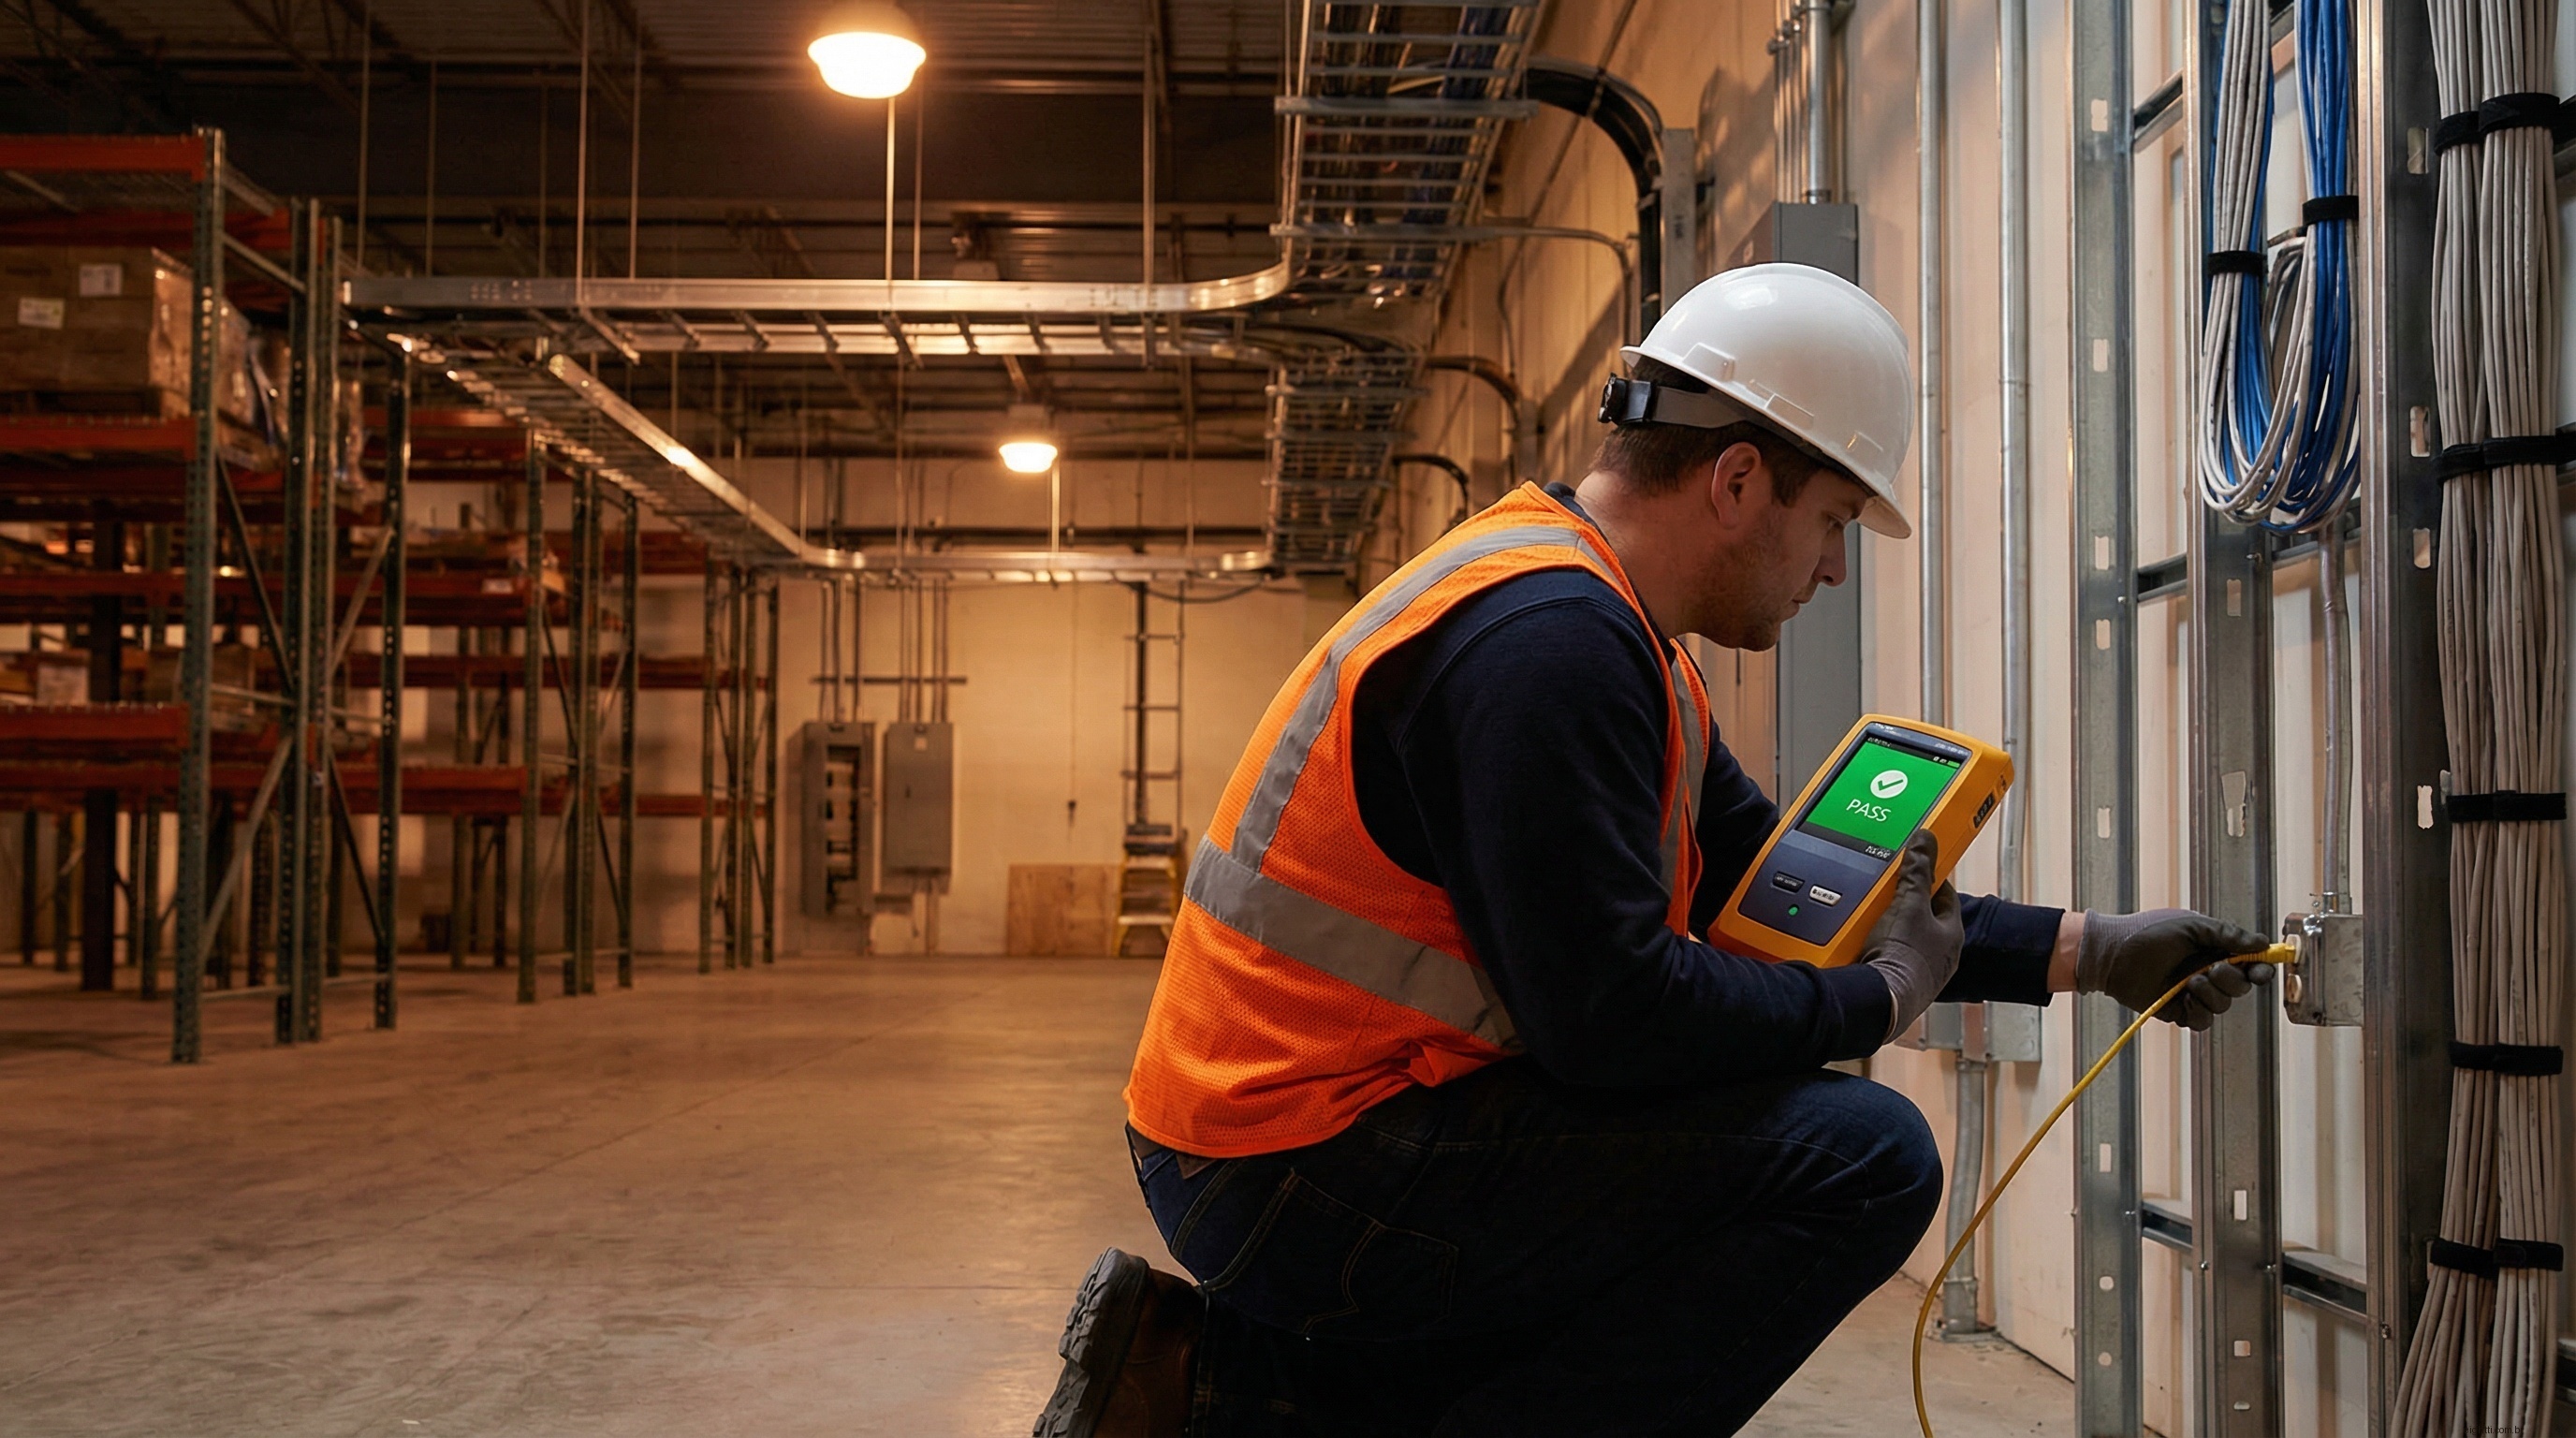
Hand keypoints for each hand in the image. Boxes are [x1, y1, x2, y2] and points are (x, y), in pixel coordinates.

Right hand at [1863, 831, 1964, 1041]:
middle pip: (1924, 919)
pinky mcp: (1899, 984)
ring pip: (1907, 940)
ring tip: (1871, 917)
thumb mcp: (1908, 904)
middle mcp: (1940, 956)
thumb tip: (1926, 841)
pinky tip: (1863, 943)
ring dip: (1891, 928)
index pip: (1946, 897)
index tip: (1918, 868)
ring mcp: (1920, 972)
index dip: (1931, 880)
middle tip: (1889, 891)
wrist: (1881, 999)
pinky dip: (1878, 947)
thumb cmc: (1903, 956)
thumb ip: (1917, 872)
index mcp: (1951, 935)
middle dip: (1906, 904)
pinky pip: (1890, 957)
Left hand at [2074, 908, 2271, 1028]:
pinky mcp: (2178, 1011)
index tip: (2261, 970)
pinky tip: (2185, 997)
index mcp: (2215, 951)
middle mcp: (2208, 973)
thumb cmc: (2149, 932)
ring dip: (2212, 994)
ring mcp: (2193, 994)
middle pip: (2241, 987)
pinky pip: (2202, 1021)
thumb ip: (2228, 935)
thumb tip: (2264, 943)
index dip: (2261, 969)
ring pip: (2223, 1005)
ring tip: (2190, 980)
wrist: (2113, 952)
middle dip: (2233, 980)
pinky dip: (2199, 1011)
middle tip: (2214, 969)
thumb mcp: (2192, 926)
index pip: (2250, 964)